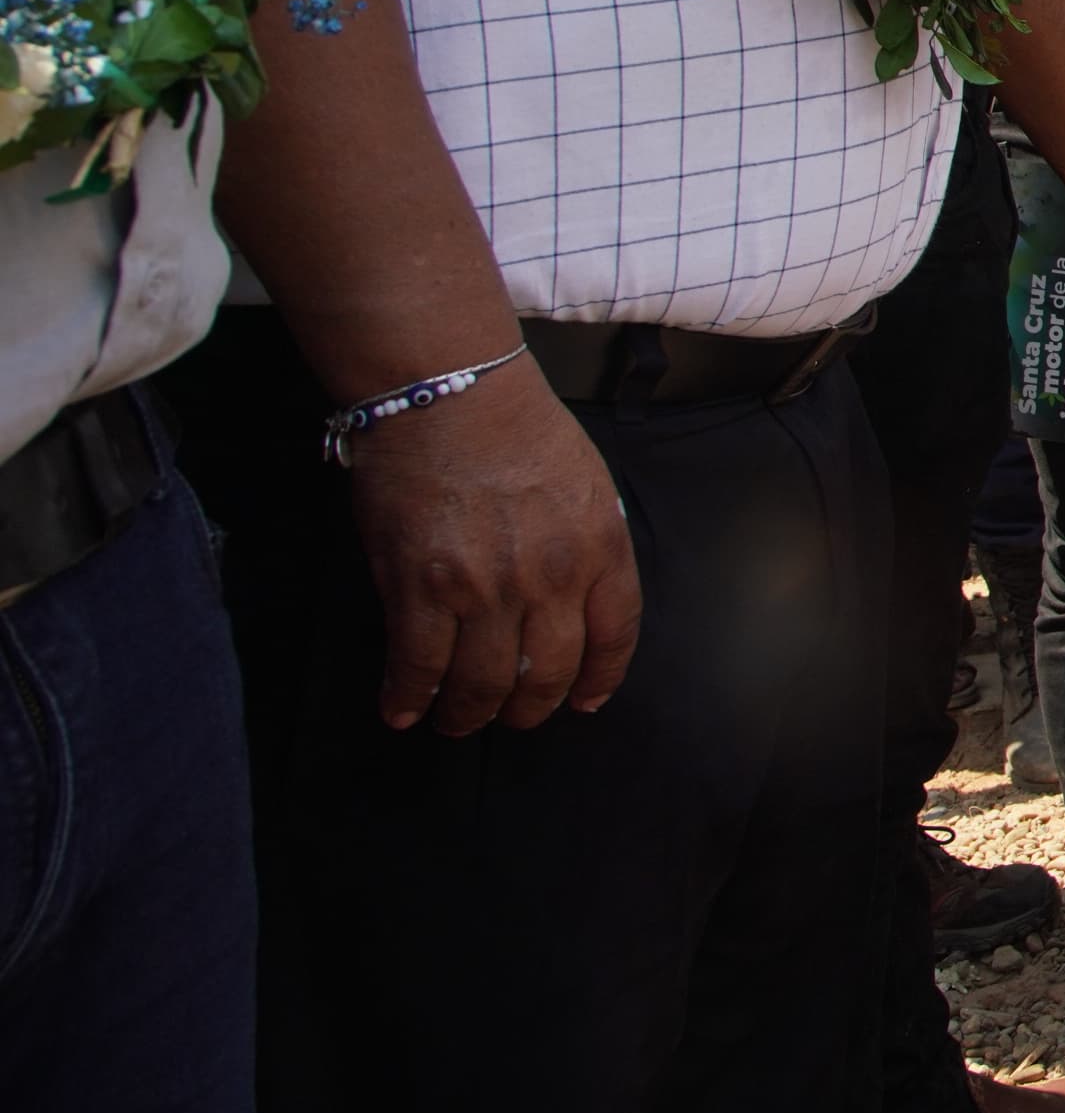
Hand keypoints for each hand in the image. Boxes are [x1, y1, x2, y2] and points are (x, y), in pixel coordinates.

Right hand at [346, 364, 639, 733]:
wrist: (451, 393)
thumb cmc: (516, 426)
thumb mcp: (585, 484)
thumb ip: (588, 544)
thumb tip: (576, 597)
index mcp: (601, 548)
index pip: (614, 637)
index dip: (598, 680)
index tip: (585, 701)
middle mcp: (551, 578)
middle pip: (549, 674)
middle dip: (530, 708)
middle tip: (512, 715)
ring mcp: (485, 589)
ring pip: (483, 684)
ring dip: (468, 714)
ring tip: (457, 720)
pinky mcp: (421, 589)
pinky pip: (418, 666)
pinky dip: (409, 697)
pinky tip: (402, 709)